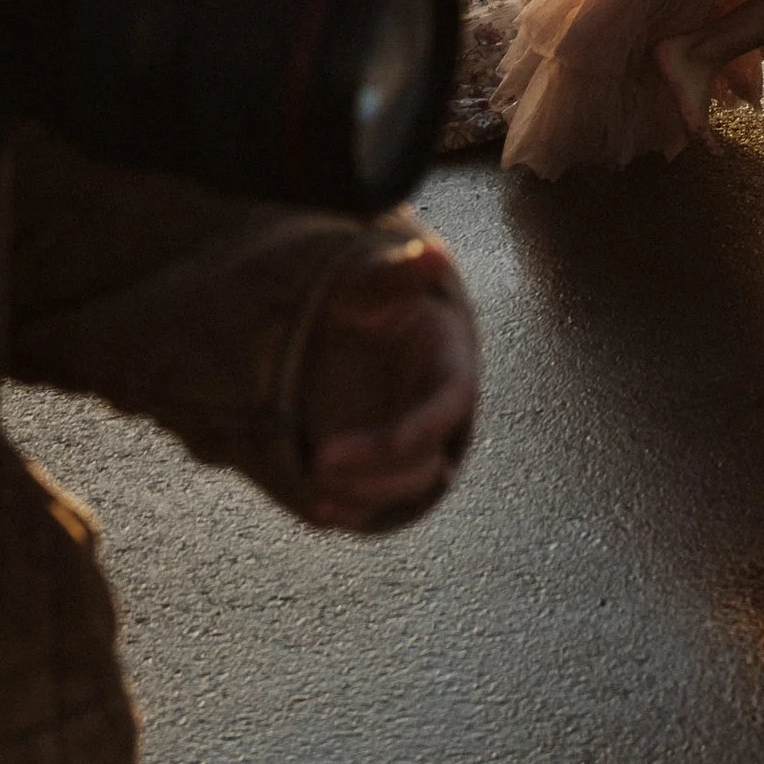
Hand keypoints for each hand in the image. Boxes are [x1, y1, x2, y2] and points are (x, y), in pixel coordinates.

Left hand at [300, 236, 477, 533]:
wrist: (340, 333)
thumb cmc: (363, 298)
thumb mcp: (369, 282)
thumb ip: (396, 273)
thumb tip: (434, 251)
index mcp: (447, 363)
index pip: (452, 401)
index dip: (428, 425)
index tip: (395, 442)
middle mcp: (434, 411)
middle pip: (425, 457)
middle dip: (377, 467)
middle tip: (319, 460)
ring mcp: (409, 445)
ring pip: (404, 487)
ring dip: (364, 494)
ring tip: (311, 481)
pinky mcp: (381, 468)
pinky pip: (378, 504)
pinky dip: (352, 512)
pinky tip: (316, 510)